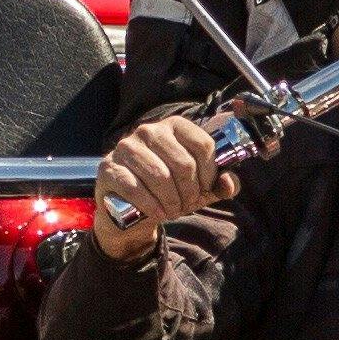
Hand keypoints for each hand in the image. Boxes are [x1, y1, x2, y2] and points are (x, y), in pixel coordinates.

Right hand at [92, 115, 234, 262]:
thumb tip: (229, 182)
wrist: (130, 208)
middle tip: (186, 205)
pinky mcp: (109, 167)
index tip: (205, 189)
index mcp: (174, 126)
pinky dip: (152, 206)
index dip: (210, 173)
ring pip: (160, 176)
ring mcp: (126, 147)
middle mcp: (149, 130)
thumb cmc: (169, 191)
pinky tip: (157, 213)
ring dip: (171, 201)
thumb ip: (220, 184)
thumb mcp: (199, 188)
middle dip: (190, 192)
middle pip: (183, 163)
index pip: (203, 145)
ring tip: (173, 210)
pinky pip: (136, 188)